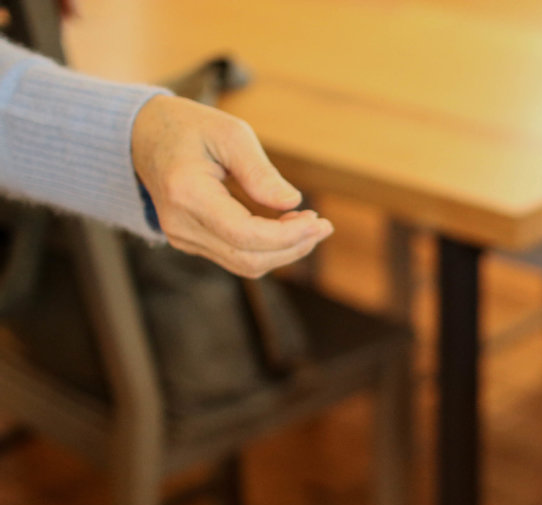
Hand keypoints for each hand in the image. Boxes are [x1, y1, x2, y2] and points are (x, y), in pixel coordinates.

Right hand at [131, 94, 332, 277]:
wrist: (143, 136)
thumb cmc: (189, 128)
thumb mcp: (230, 133)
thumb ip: (260, 172)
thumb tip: (293, 203)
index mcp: (186, 194)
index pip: (245, 235)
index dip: (288, 236)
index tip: (318, 220)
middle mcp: (180, 224)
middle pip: (248, 258)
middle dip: (293, 246)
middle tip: (322, 224)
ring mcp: (182, 237)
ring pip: (245, 264)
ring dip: (284, 250)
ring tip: (310, 224)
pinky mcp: (191, 241)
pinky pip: (236, 256)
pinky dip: (267, 247)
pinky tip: (287, 227)